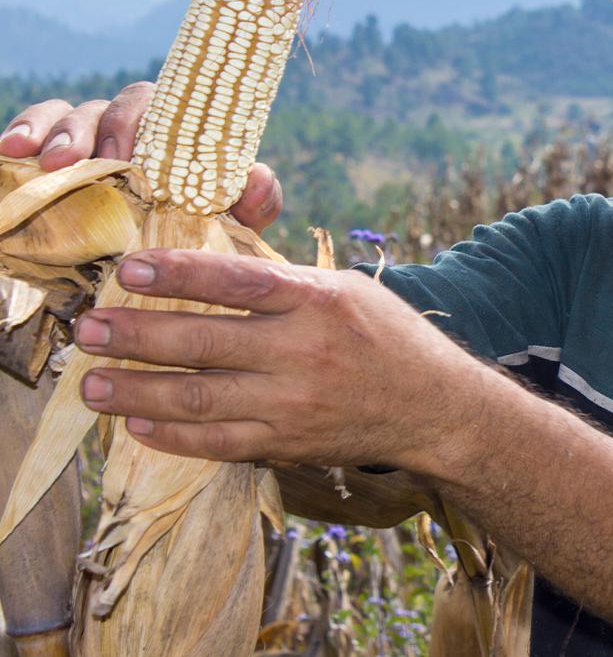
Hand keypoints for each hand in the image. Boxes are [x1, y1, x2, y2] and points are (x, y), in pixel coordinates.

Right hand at [0, 83, 281, 232]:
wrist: (176, 262)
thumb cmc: (206, 229)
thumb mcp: (235, 220)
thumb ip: (255, 202)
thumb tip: (258, 178)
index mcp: (174, 131)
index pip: (156, 105)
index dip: (138, 121)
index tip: (125, 154)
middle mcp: (130, 126)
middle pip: (107, 109)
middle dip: (92, 131)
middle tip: (78, 162)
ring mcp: (90, 137)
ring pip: (68, 114)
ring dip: (51, 131)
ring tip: (41, 159)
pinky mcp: (55, 156)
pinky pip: (33, 132)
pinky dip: (21, 134)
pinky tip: (9, 152)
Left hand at [72, 248, 476, 469]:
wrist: (434, 407)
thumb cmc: (388, 336)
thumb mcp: (345, 290)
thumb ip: (283, 280)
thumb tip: (214, 260)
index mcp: (317, 301)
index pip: (237, 281)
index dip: (178, 273)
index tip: (128, 269)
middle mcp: (302, 351)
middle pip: (201, 341)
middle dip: (135, 335)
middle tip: (87, 328)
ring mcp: (292, 403)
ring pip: (196, 397)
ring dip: (135, 390)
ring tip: (91, 382)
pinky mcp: (287, 443)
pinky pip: (215, 442)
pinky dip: (170, 435)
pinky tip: (136, 423)